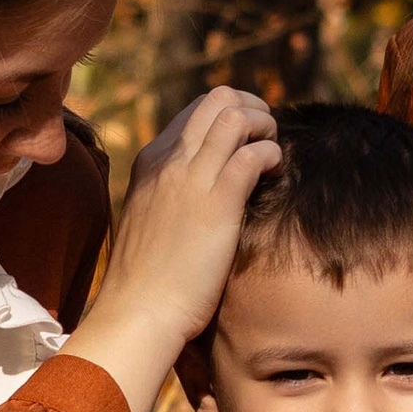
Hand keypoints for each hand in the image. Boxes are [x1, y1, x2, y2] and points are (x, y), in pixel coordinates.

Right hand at [63, 88, 281, 411]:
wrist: (138, 312)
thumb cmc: (147, 279)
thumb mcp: (150, 219)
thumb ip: (169, 194)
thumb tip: (201, 190)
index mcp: (150, 161)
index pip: (195, 112)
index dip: (229, 118)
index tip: (246, 143)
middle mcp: (168, 160)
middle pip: (217, 99)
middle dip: (252, 109)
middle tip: (266, 140)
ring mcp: (190, 178)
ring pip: (235, 114)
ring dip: (265, 127)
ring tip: (272, 156)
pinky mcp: (216, 203)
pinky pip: (253, 154)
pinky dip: (272, 156)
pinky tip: (274, 178)